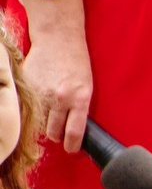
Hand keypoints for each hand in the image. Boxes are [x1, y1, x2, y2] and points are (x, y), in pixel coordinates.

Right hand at [20, 0, 92, 151]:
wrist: (58, 39)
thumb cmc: (76, 63)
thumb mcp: (87, 86)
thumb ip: (79, 107)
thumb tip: (73, 131)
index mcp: (80, 98)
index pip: (74, 132)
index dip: (72, 145)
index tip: (72, 148)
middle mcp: (59, 98)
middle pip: (53, 132)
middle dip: (57, 134)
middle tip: (59, 128)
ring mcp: (40, 93)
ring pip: (39, 123)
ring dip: (43, 121)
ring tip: (50, 112)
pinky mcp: (27, 87)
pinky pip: (27, 107)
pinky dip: (32, 107)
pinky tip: (40, 98)